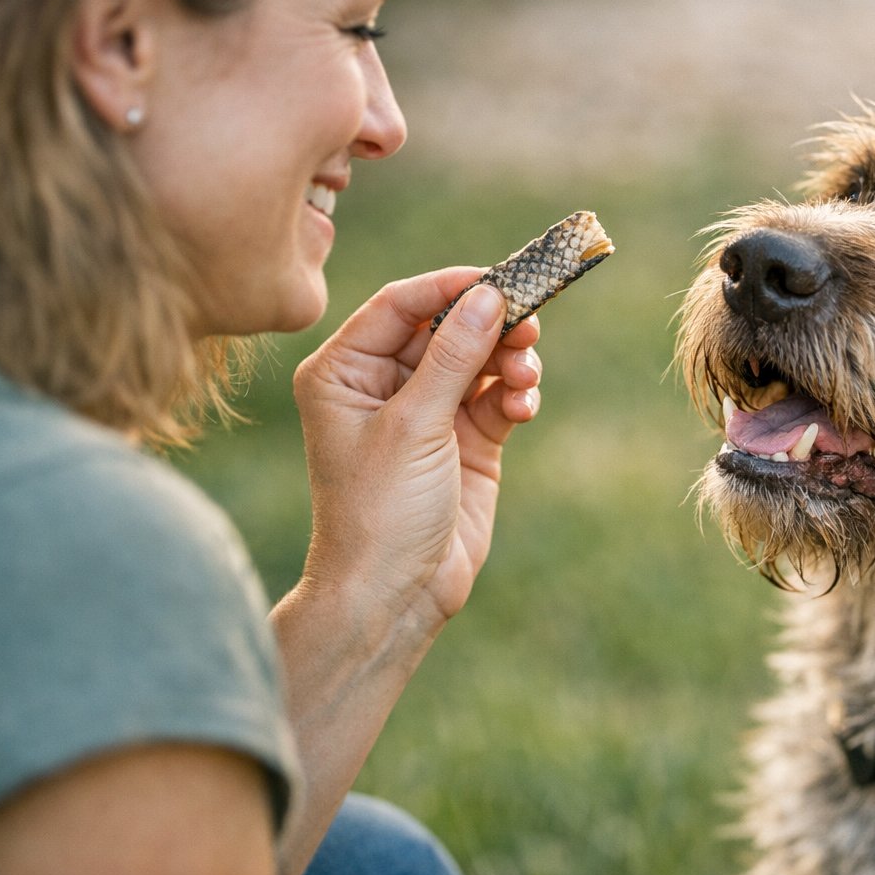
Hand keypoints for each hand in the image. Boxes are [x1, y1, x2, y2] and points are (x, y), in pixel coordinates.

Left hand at [291, 267, 541, 631]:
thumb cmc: (379, 512)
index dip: (450, 287)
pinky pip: (498, 397)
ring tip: (524, 378)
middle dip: (490, 324)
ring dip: (509, 361)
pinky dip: (516, 395)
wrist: (394, 596)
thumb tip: (488, 293)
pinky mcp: (466, 442)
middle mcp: (383, 385)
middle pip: (448, 328)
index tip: (498, 278)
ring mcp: (428, 413)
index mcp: (344, 371)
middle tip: (530, 323)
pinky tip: (522, 408)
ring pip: (481, 359)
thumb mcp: (414, 425)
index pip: (400, 305)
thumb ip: (454, 356)